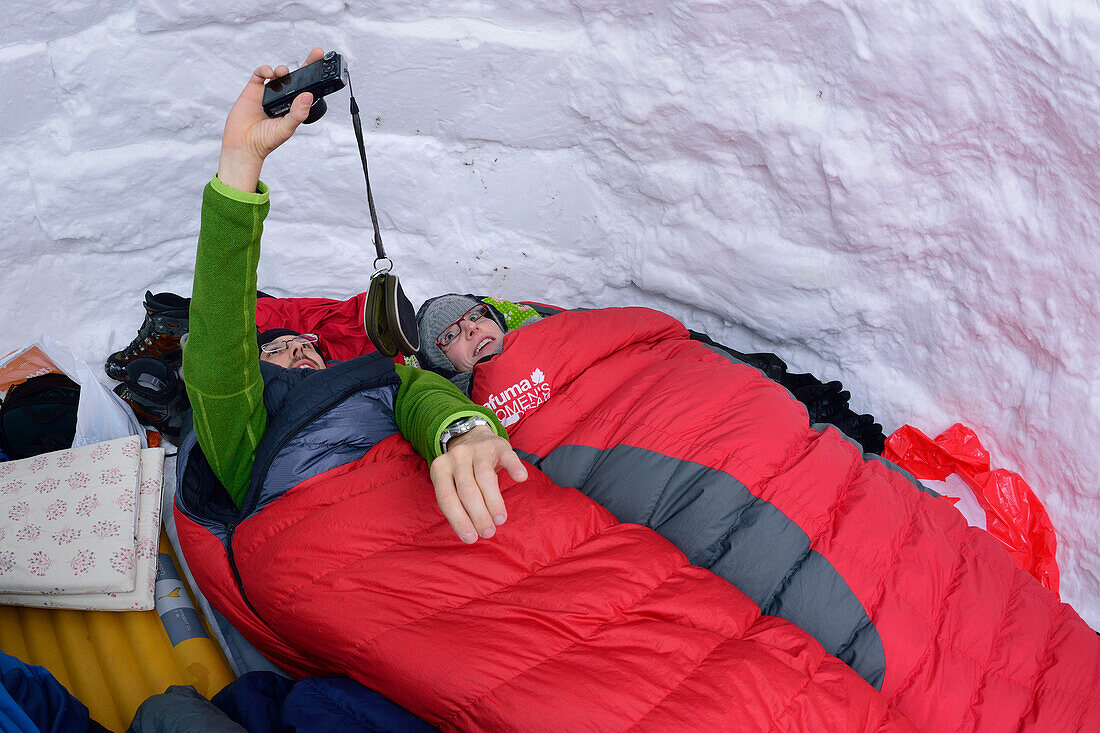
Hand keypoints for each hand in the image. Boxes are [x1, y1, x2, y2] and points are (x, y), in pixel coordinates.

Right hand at [216, 48, 325, 192]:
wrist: (243, 145)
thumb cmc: (266, 140)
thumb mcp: (286, 128)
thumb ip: (298, 113)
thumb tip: (309, 95)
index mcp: (294, 107)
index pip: (308, 89)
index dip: (317, 78)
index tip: (326, 67)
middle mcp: (283, 98)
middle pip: (297, 78)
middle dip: (307, 65)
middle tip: (316, 54)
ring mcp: (268, 93)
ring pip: (279, 74)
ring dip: (283, 70)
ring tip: (283, 73)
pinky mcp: (253, 89)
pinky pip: (260, 74)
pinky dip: (265, 69)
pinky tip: (270, 73)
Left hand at [429, 425, 528, 543]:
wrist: (472, 436)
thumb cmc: (462, 471)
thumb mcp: (451, 483)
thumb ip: (457, 502)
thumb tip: (470, 532)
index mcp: (440, 469)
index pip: (447, 498)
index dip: (458, 520)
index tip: (470, 538)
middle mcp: (456, 457)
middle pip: (467, 490)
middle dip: (478, 515)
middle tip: (488, 532)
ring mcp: (477, 450)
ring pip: (485, 478)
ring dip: (494, 502)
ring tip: (499, 520)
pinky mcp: (498, 445)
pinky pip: (508, 457)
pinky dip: (514, 467)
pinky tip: (521, 478)